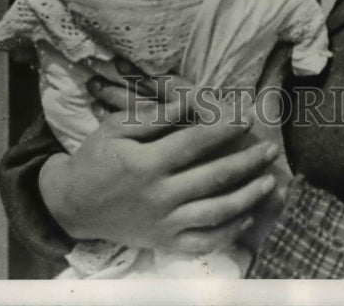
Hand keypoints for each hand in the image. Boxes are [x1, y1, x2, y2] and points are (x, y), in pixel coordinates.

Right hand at [39, 74, 280, 254]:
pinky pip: (203, 242)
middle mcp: (160, 196)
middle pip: (213, 177)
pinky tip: (247, 216)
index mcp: (147, 163)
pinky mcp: (164, 243)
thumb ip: (155, 116)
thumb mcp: (116, 127)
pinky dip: (229, 232)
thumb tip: (191, 101)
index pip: (195, 142)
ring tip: (269, 182)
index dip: (224, 128)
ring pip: (215, 213)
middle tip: (271, 148)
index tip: (247, 116)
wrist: (72, 205)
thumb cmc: (96, 158)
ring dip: (247, 197)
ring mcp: (164, 223)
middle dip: (247, 161)